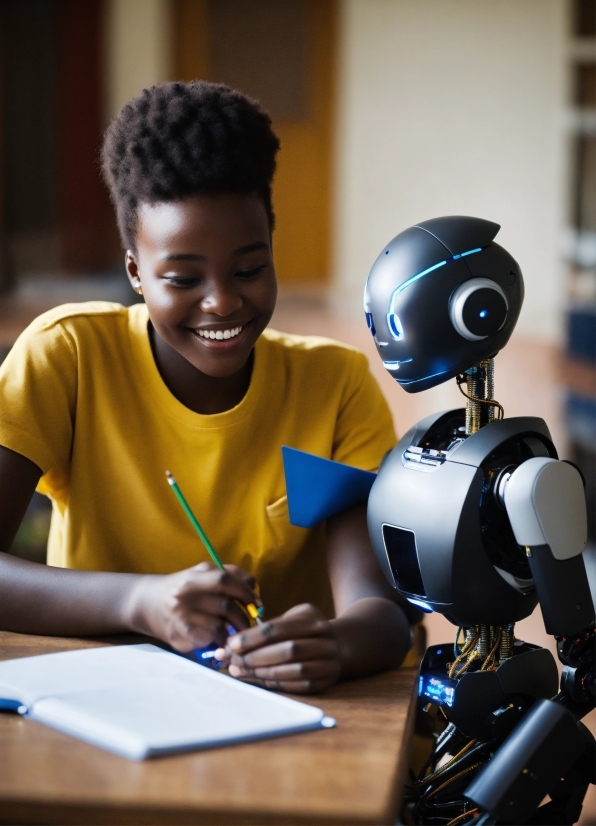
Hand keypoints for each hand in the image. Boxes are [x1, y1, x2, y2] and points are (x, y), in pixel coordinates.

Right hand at [125, 562, 260, 651]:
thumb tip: (253, 588)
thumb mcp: (203, 574)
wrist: (148, 604)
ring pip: (220, 627)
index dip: (246, 592)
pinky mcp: (180, 635)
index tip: (257, 604)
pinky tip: (220, 640)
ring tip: (236, 633)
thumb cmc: (184, 589)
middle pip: (226, 606)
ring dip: (233, 632)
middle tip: (248, 624)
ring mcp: (182, 615)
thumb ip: (230, 576)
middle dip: (243, 617)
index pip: (226, 580)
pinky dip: (220, 642)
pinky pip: (209, 640)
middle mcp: (187, 593)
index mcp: (196, 575)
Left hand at [215, 603, 341, 693]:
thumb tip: (231, 645)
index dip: (252, 637)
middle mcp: (325, 641)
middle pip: (287, 650)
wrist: (341, 646)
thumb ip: (267, 629)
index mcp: (314, 620)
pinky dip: (276, 682)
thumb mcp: (294, 619)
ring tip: (240, 670)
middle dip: (255, 656)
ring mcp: (329, 662)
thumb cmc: (306, 631)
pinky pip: (298, 685)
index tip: (231, 644)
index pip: (278, 628)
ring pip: (294, 670)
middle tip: (232, 660)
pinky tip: (258, 679)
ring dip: (262, 672)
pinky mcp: (326, 681)